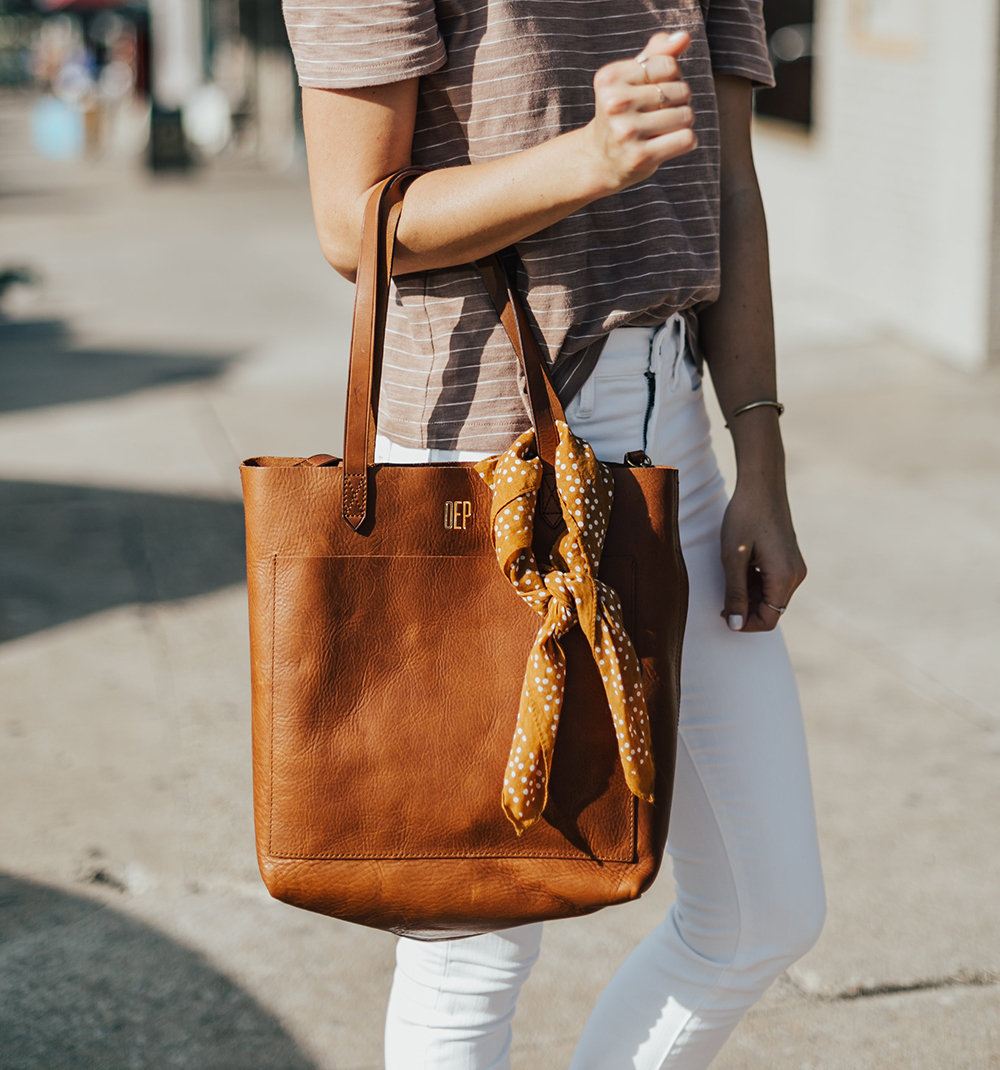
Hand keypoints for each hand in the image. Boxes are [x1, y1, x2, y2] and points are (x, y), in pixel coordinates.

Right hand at [584, 31, 697, 193]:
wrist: (601, 159)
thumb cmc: (624, 112)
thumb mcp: (633, 78)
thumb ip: (658, 53)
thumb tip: (684, 37)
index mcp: (610, 78)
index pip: (669, 65)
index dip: (672, 77)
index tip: (653, 91)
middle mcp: (615, 103)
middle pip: (680, 90)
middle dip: (679, 101)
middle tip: (657, 114)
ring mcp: (626, 132)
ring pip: (686, 115)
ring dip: (683, 122)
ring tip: (662, 129)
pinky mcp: (639, 157)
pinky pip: (686, 139)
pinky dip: (686, 141)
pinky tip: (667, 144)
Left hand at [719, 479, 806, 631]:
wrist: (762, 484)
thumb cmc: (744, 517)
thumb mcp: (733, 558)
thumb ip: (735, 594)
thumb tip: (735, 625)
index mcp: (784, 577)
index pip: (769, 619)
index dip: (744, 623)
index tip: (723, 614)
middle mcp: (796, 575)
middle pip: (771, 609)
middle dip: (746, 609)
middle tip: (722, 595)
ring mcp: (795, 567)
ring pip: (771, 596)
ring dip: (749, 595)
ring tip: (730, 574)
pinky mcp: (789, 558)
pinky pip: (773, 582)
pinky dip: (755, 582)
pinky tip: (741, 566)